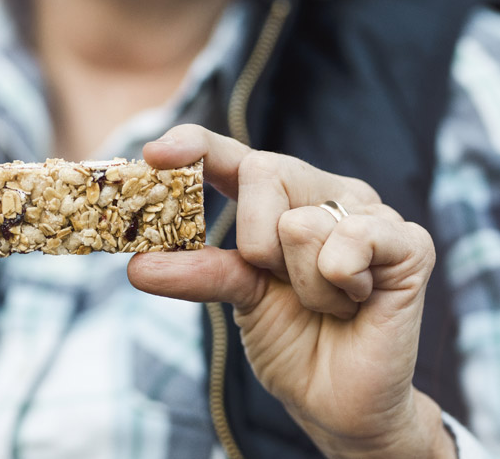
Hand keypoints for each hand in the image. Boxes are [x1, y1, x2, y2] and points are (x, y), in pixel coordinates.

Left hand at [128, 125, 455, 457]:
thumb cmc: (292, 340)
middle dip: (255, 243)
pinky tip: (355, 303)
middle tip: (278, 279)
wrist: (336, 402)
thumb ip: (197, 269)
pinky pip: (347, 245)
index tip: (156, 154)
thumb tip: (138, 265)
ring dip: (300, 285)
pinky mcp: (408, 242)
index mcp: (280, 199)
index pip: (234, 156)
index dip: (196, 144)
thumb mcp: (237, 296)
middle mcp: (325, 193)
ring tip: (326, 303)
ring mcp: (370, 212)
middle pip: (264, 170)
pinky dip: (336, 288)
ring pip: (300, 222)